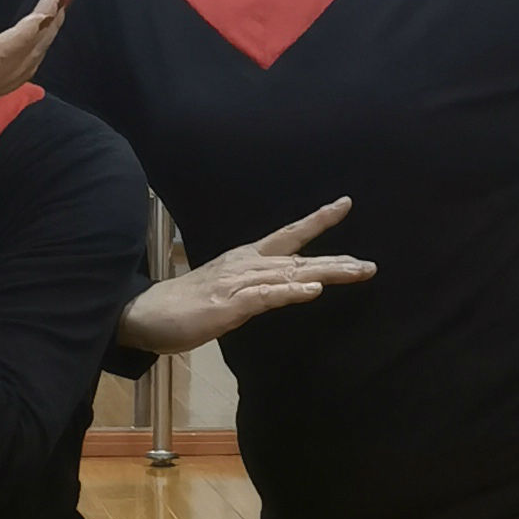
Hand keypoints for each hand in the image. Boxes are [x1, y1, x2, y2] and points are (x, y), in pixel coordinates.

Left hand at [0, 0, 68, 168]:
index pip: (13, 67)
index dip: (33, 44)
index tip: (47, 19)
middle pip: (28, 60)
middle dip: (47, 32)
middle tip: (62, 4)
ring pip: (26, 53)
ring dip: (46, 26)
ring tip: (60, 1)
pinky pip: (9, 48)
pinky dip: (30, 30)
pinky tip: (44, 13)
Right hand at [120, 202, 374, 354]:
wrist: (148, 314)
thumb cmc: (187, 304)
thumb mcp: (230, 291)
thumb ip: (257, 287)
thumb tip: (284, 285)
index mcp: (247, 259)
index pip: (289, 237)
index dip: (317, 221)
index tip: (344, 205)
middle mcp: (247, 266)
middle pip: (300, 259)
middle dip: (337, 261)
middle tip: (370, 265)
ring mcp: (238, 284)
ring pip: (289, 274)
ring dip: (325, 273)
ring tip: (356, 272)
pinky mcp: (229, 306)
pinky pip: (265, 297)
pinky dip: (290, 293)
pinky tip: (312, 292)